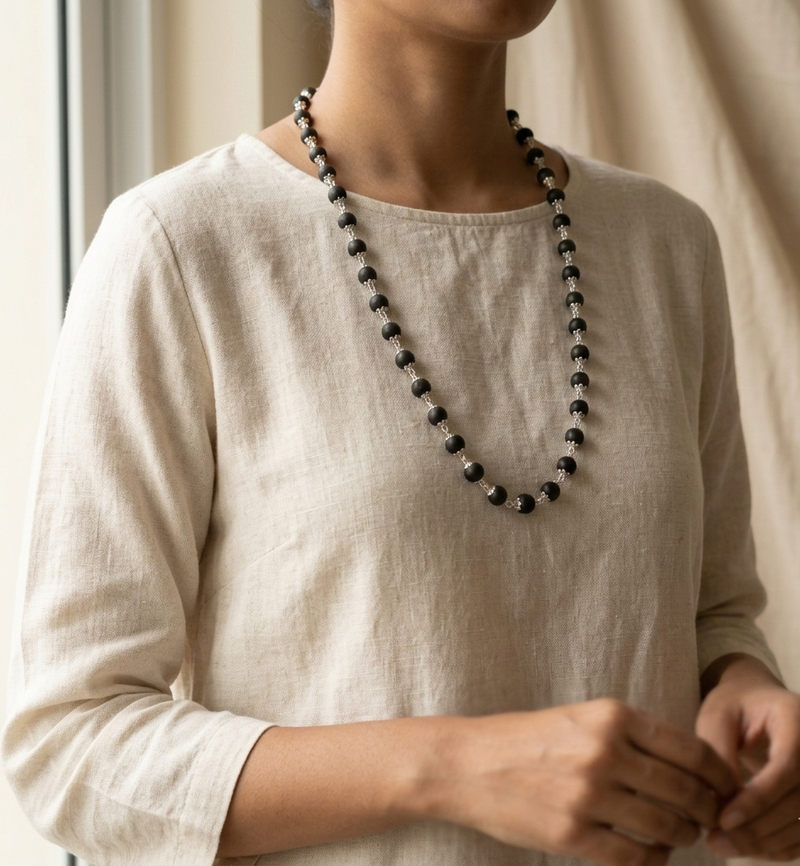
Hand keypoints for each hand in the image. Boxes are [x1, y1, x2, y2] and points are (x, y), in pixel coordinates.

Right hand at [429, 698, 736, 865]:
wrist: (469, 763)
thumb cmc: (526, 739)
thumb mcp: (579, 717)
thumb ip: (629, 735)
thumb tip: (688, 767)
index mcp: (610, 716)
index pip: (689, 749)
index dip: (718, 774)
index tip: (725, 787)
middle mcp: (604, 752)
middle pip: (685, 791)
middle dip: (707, 810)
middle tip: (709, 818)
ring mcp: (588, 795)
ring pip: (665, 826)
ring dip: (683, 836)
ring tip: (680, 835)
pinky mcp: (572, 834)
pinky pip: (635, 856)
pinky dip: (654, 859)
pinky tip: (651, 852)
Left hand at [695, 655, 799, 860]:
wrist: (758, 702)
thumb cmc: (734, 706)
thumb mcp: (718, 716)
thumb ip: (719, 753)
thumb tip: (721, 802)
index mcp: (796, 718)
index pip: (787, 767)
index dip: (758, 799)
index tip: (723, 820)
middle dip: (757, 827)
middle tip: (716, 840)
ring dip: (766, 843)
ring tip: (723, 846)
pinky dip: (780, 846)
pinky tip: (747, 847)